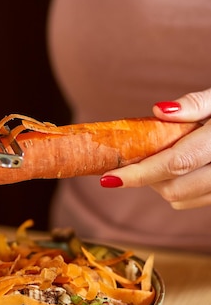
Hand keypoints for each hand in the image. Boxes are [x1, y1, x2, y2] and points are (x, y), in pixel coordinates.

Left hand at [100, 89, 210, 209]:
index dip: (139, 173)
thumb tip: (160, 111)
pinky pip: (197, 201)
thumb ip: (196, 103)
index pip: (176, 162)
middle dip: (147, 178)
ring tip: (161, 159)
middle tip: (137, 157)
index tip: (108, 177)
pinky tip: (180, 169)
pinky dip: (180, 190)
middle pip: (175, 188)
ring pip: (183, 199)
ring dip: (162, 184)